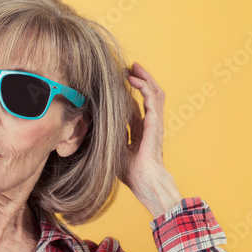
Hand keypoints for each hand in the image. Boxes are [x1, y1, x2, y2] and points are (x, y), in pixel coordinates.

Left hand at [123, 62, 182, 218]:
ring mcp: (155, 124)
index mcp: (142, 132)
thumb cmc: (132, 174)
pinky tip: (135, 80)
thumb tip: (95, 125)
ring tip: (134, 68)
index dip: (130, 95)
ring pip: (155, 93)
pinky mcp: (155, 124)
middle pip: (149, 96)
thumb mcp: (115, 151)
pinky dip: (144, 87)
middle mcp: (150, 125)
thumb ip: (111, 137)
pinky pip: (153, 100)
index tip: (119, 83)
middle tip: (129, 68)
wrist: (146, 183)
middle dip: (140, 80)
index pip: (137, 108)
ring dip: (145, 79)